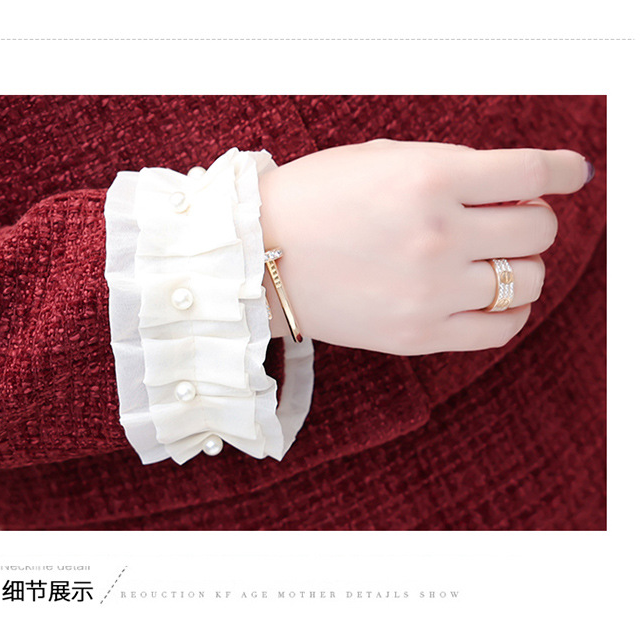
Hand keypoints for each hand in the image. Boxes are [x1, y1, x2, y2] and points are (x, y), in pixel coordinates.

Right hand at [259, 139, 591, 354]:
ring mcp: (430, 291)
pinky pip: (501, 329)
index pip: (532, 173)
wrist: (258, 258)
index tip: (572, 175)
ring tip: (491, 260)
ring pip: (527, 281)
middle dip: (531, 218)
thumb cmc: (315, 200)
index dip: (565, 172)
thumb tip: (512, 188)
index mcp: (429, 178)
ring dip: (520, 265)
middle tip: (506, 218)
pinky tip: (489, 297)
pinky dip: (510, 311)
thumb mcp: (383, 160)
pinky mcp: (418, 335)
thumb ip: (451, 168)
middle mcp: (437, 236)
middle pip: (538, 230)